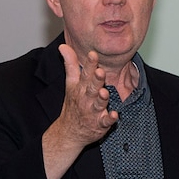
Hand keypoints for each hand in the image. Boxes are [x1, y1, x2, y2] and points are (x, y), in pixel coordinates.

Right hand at [42, 45, 117, 178]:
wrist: (68, 132)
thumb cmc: (73, 105)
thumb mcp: (70, 84)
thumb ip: (70, 64)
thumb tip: (63, 46)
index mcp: (80, 88)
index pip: (85, 74)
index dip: (90, 64)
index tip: (93, 54)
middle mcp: (86, 99)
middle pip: (91, 88)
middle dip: (96, 80)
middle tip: (100, 72)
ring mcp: (93, 112)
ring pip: (98, 104)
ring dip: (101, 99)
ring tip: (104, 92)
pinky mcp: (99, 124)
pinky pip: (105, 122)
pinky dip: (109, 119)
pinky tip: (114, 114)